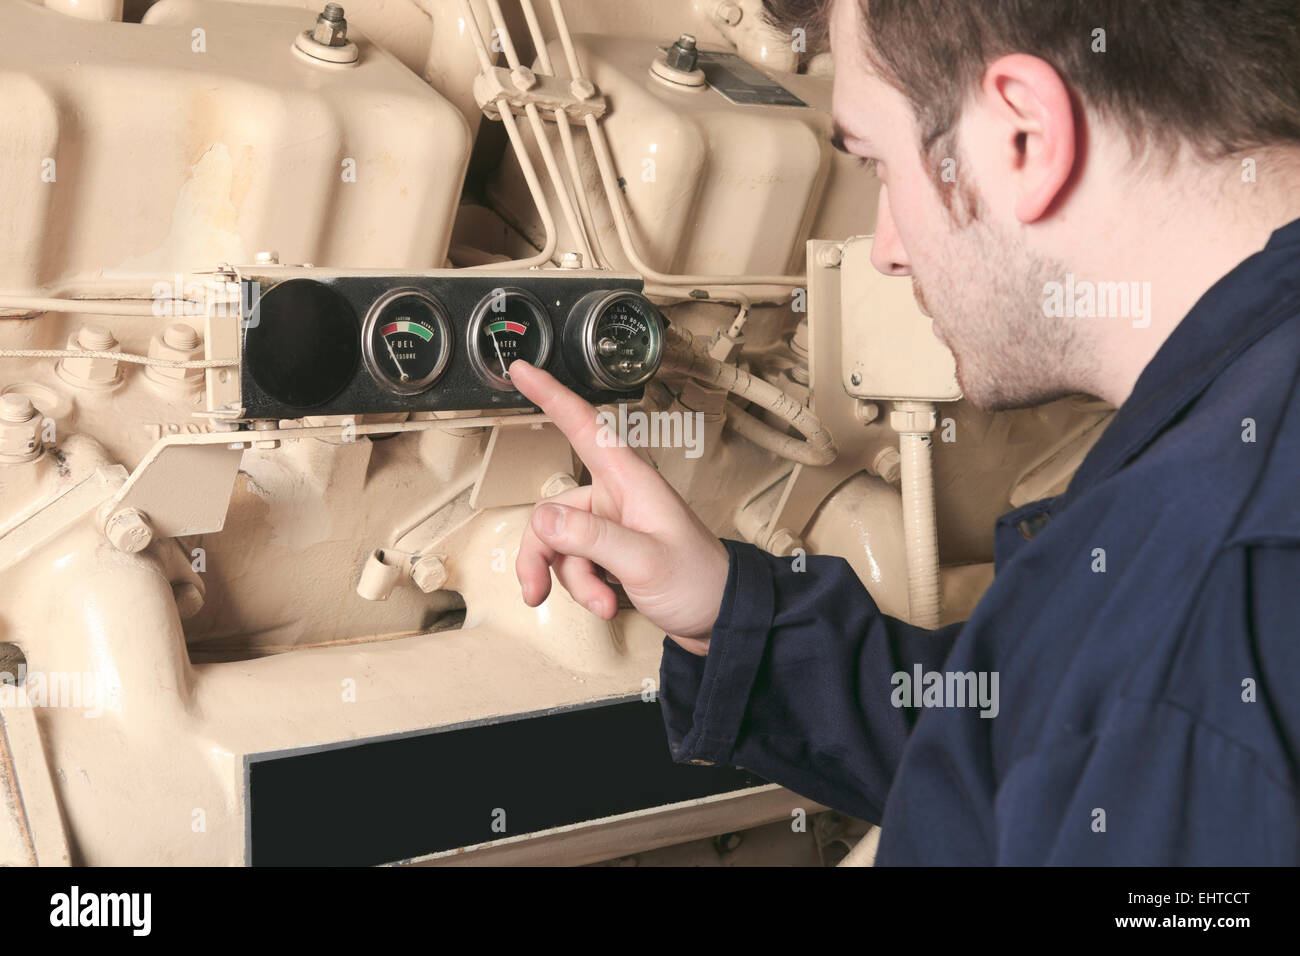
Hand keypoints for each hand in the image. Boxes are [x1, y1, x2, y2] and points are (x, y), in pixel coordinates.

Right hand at [509, 360, 728, 655]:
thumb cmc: (699, 581)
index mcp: (630, 480)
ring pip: (558, 543)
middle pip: (551, 511)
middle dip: (543, 555)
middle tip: (537, 592)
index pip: (583, 426)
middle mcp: (616, 496)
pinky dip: (583, 587)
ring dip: (571, 579)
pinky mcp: (610, 552)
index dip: (551, 395)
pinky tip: (606, 604)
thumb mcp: (644, 561)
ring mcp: (610, 525)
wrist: (722, 619)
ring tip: (602, 603)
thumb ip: (591, 538)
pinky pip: (573, 562)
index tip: (522, 370)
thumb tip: (542, 519)